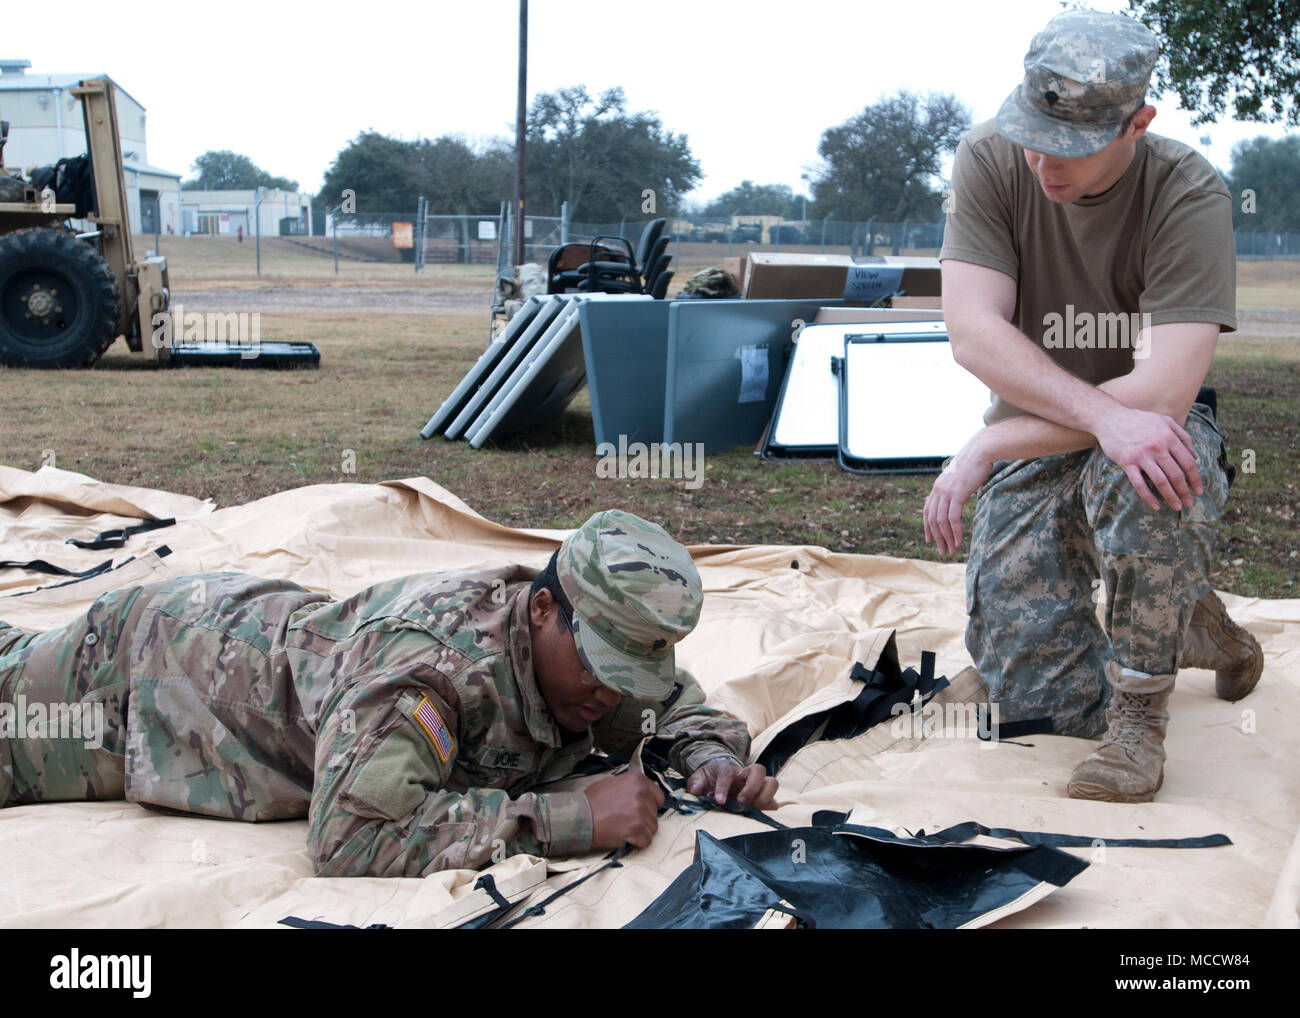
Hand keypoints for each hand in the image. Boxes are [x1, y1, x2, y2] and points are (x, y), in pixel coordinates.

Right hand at [585, 771, 663, 849]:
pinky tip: (624, 837)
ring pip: (652, 828)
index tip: (641, 811)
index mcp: (637, 780)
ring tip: (623, 828)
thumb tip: (643, 790)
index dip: (650, 806)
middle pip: (654, 814)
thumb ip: (630, 786)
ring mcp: (641, 811)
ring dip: (640, 831)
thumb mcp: (611, 783)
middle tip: (626, 821)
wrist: (580, 817)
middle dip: (643, 819)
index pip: (658, 796)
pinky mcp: (638, 828)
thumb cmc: (591, 803)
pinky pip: (646, 840)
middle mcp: (641, 793)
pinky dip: (637, 842)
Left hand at [686, 759, 778, 810]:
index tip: (719, 801)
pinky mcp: (764, 798)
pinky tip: (759, 817)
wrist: (719, 778)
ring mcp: (757, 785)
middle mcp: (746, 775)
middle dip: (752, 787)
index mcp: (728, 769)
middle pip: (759, 770)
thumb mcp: (699, 779)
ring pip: (772, 783)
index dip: (724, 787)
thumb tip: (695, 790)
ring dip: (765, 796)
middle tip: (741, 801)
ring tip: (753, 809)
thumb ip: (695, 783)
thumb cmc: (710, 779)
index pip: (728, 773)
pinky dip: (769, 809)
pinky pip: (774, 802)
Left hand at [923, 440, 993, 555]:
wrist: (981, 451)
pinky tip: (959, 541)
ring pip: (941, 522)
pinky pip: (953, 518)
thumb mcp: (960, 477)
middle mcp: (938, 490)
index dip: (927, 527)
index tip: (929, 539)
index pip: (927, 510)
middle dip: (937, 537)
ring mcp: (946, 492)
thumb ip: (955, 487)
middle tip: (942, 551)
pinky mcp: (957, 494)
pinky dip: (955, 532)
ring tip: (951, 550)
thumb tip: (957, 495)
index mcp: (937, 486)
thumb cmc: (975, 463)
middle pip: (932, 519)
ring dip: (946, 538)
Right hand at [1093, 406, 1201, 511]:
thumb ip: (1183, 436)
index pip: (1188, 462)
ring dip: (1171, 496)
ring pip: (1161, 481)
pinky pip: (1139, 483)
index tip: (1199, 490)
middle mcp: (1158, 447)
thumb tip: (1196, 457)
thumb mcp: (1165, 421)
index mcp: (1169, 437)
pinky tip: (1156, 506)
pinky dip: (1149, 497)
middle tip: (1189, 503)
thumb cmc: (1139, 420)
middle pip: (1176, 474)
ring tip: (1177, 506)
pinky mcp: (1127, 462)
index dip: (1195, 479)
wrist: (1110, 418)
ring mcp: (1142, 455)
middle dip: (1185, 491)